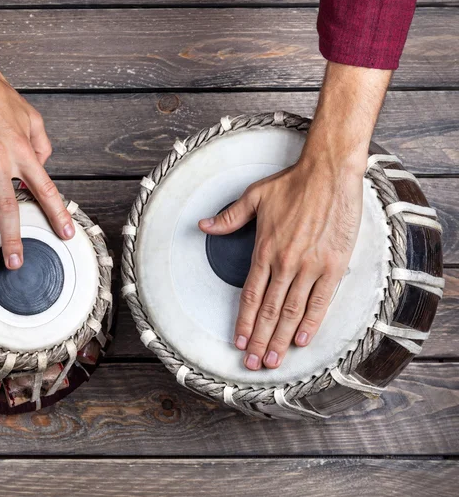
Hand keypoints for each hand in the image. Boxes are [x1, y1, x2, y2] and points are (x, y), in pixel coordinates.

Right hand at [0, 0, 73, 269]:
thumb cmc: (1, 98)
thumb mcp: (34, 119)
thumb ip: (43, 147)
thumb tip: (43, 171)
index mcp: (24, 151)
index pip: (45, 188)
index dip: (56, 213)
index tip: (64, 234)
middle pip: (8, 206)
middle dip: (13, 238)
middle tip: (15, 263)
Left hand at [199, 62, 392, 369]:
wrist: (329, 173)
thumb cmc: (292, 184)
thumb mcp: (254, 197)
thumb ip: (229, 217)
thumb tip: (203, 225)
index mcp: (265, 250)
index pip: (250, 294)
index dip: (243, 320)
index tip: (237, 341)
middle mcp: (285, 263)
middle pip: (269, 310)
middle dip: (258, 339)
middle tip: (252, 363)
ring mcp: (311, 266)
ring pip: (292, 312)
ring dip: (280, 338)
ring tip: (272, 360)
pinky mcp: (334, 265)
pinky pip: (320, 301)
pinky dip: (310, 323)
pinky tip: (301, 340)